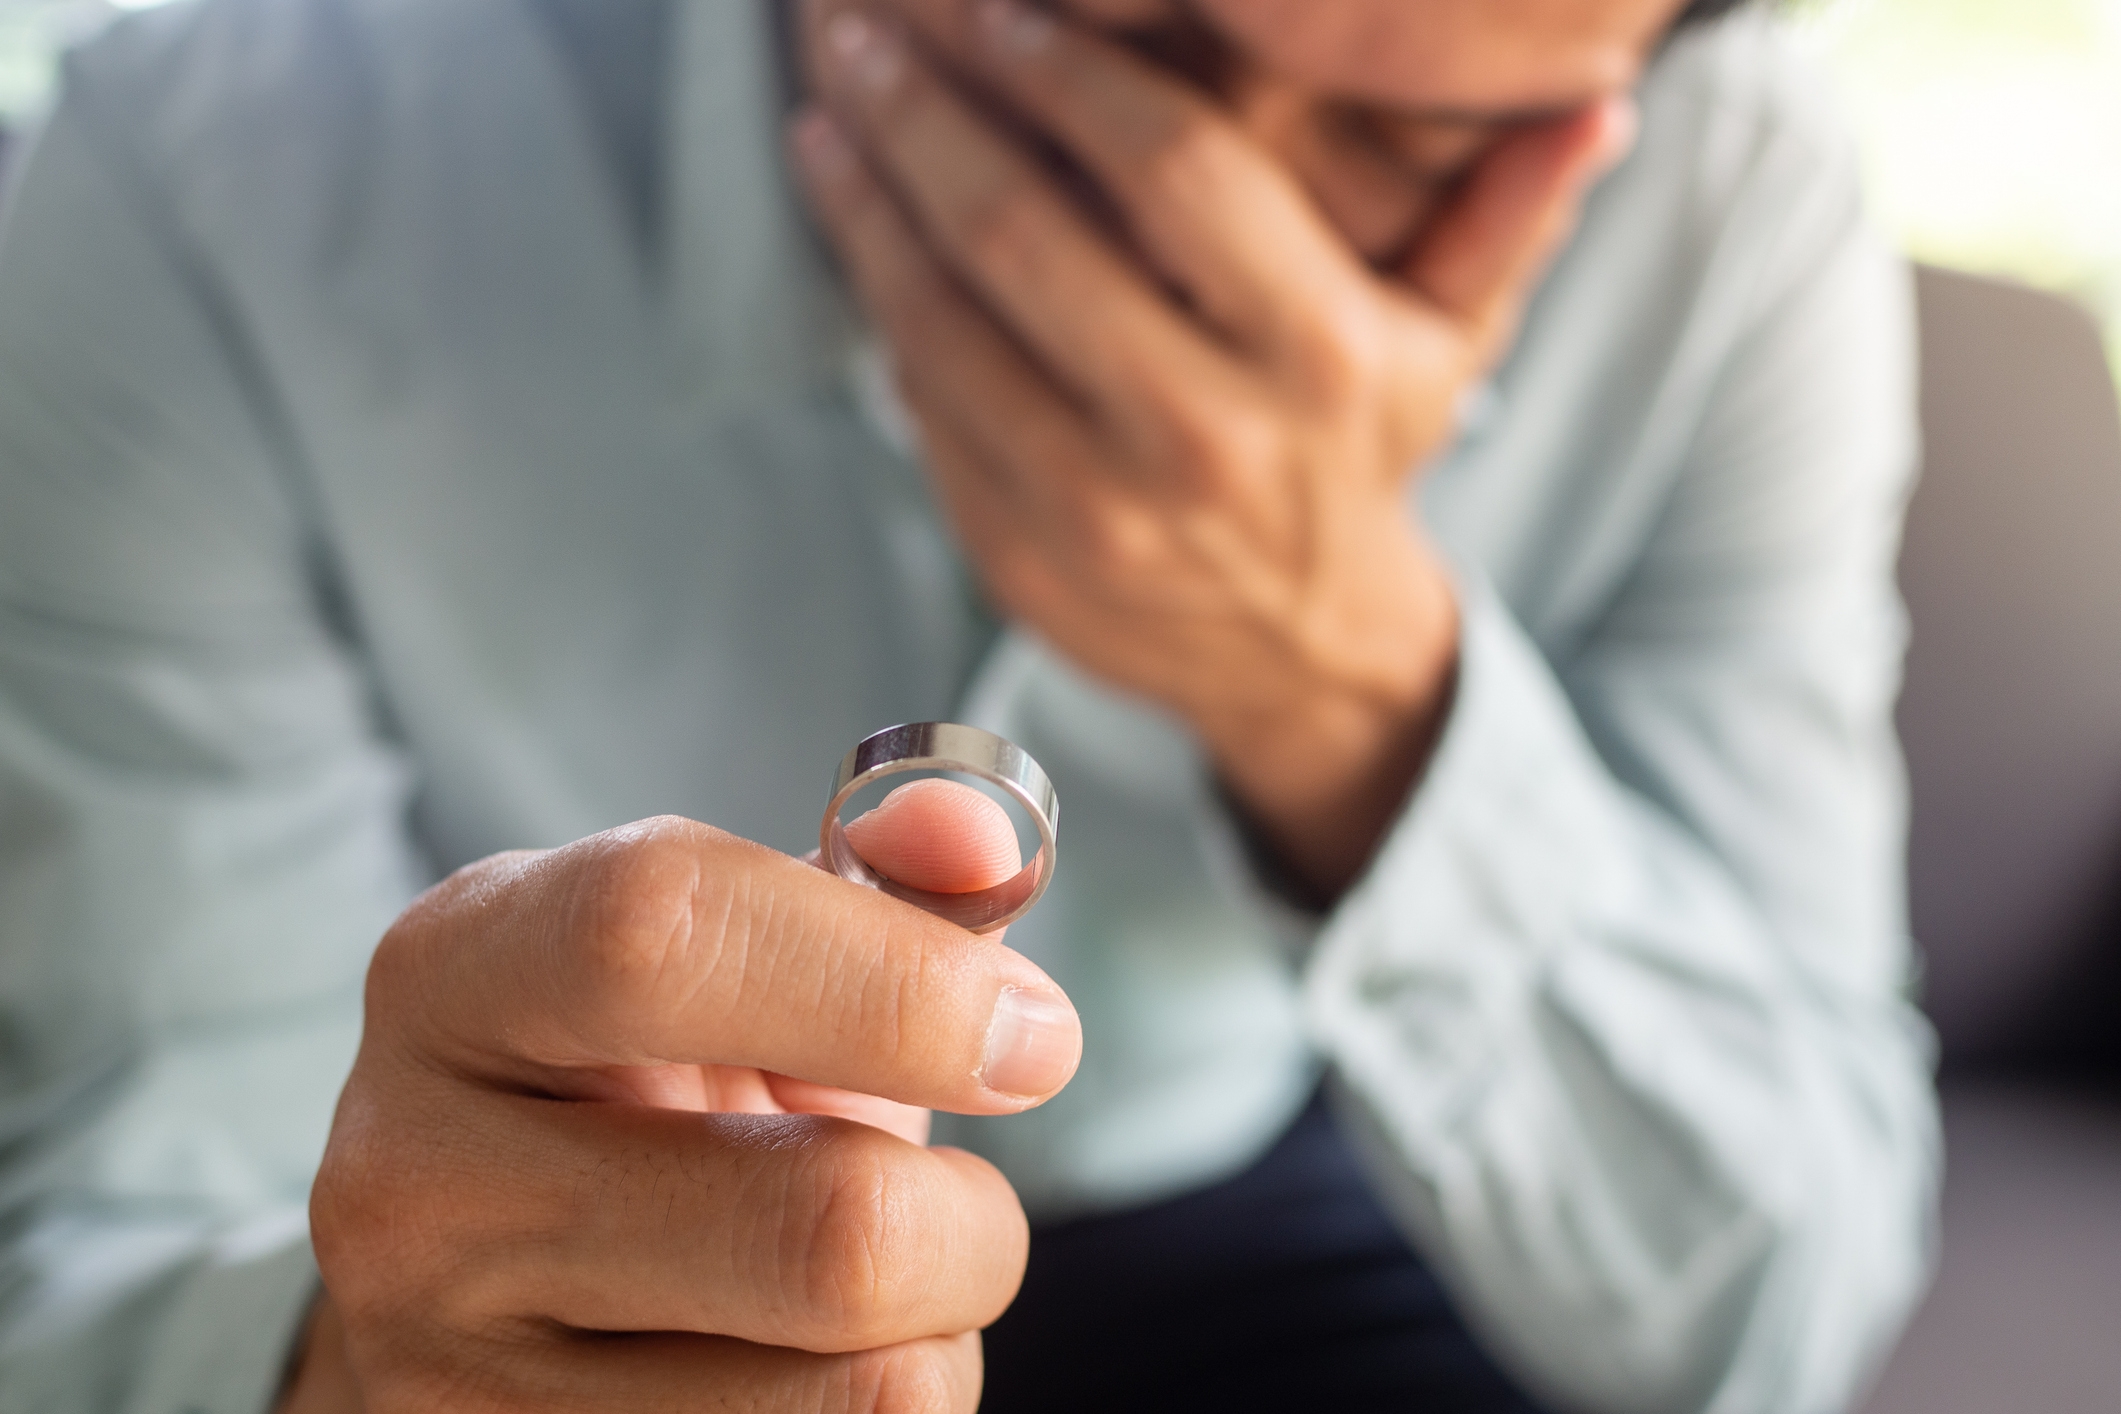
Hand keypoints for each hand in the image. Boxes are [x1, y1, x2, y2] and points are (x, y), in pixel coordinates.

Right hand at [281, 781, 1078, 1411]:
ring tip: (856, 1302)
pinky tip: (803, 1379)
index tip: (1034, 1034)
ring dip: (932, 1342)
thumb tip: (978, 836)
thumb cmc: (648, 1093)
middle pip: (829, 1229)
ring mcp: (443, 1377)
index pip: (660, 931)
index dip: (897, 980)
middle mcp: (411, 1180)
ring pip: (868, 1395)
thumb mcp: (742, 969)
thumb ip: (877, 886)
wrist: (483, 1287)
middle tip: (953, 1206)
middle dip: (966, 1221)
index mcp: (457, 972)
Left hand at [791, 0, 1633, 895]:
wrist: (1301, 653)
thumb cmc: (1363, 456)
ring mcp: (1099, 509)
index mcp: (1321, 354)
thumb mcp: (1449, 341)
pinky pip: (922, 398)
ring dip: (870, 195)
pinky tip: (848, 211)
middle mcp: (1205, 434)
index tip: (997, 0)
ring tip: (828, 104)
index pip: (1171, 166)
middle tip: (860, 25)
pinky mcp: (1019, 554)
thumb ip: (1506, 214)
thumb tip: (1599, 99)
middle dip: (928, 109)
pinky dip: (874, 295)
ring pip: (943, 318)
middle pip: (1025, 232)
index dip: (1068, 67)